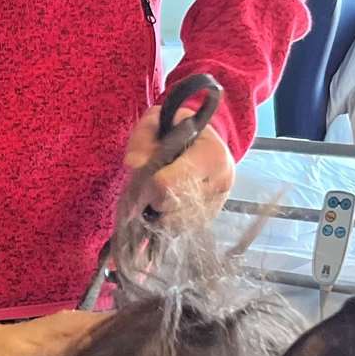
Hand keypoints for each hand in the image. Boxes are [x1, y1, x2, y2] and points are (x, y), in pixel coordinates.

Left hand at [124, 104, 234, 220]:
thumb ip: (142, 140)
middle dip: (151, 201)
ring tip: (157, 196)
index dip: (147, 186)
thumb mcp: (156, 125)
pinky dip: (166, 222)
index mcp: (211, 154)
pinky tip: (165, 206)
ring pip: (173, 224)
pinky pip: (180, 230)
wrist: (201, 143)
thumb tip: (133, 163)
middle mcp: (221, 181)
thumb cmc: (175, 133)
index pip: (166, 184)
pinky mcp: (211, 217)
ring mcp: (218, 202)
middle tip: (149, 187)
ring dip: (157, 214)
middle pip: (168, 207)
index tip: (144, 178)